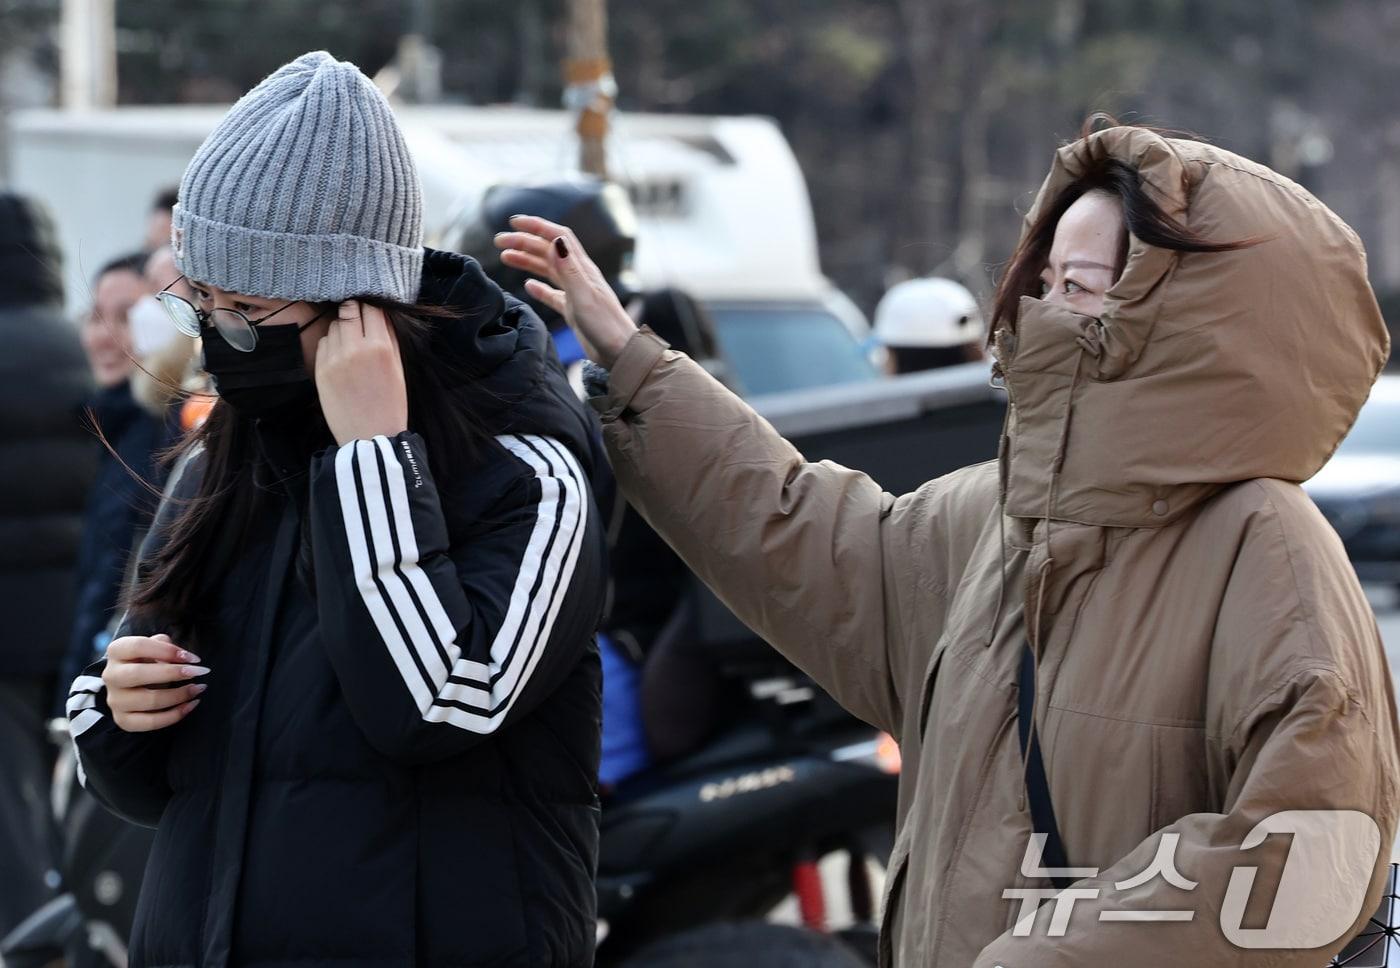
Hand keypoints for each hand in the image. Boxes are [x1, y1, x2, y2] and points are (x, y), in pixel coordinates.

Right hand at [102, 634, 208, 732]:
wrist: (132, 684)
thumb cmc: (148, 660)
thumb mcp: (155, 647)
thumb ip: (165, 645)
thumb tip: (181, 656)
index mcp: (117, 651)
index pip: (138, 646)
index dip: (167, 651)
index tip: (193, 657)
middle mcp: (111, 675)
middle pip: (138, 674)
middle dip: (173, 673)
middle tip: (199, 672)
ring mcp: (115, 700)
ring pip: (148, 700)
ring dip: (179, 695)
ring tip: (198, 688)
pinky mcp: (123, 720)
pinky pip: (150, 722)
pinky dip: (174, 715)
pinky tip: (190, 705)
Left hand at [315, 300, 408, 445]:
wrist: (371, 435)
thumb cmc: (390, 403)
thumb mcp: (398, 368)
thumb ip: (390, 338)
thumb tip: (381, 313)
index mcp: (381, 347)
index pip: (372, 308)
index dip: (371, 307)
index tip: (370, 310)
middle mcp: (356, 348)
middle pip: (350, 310)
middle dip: (354, 312)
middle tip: (358, 320)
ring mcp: (335, 358)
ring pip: (335, 325)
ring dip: (343, 328)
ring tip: (351, 344)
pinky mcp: (321, 369)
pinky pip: (324, 342)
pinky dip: (331, 344)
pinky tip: (341, 357)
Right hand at [494, 215, 638, 368]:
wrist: (621, 353)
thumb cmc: (606, 326)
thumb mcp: (584, 296)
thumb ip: (569, 270)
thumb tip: (555, 241)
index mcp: (582, 269)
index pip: (558, 237)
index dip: (536, 226)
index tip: (514, 222)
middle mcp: (579, 276)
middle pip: (548, 252)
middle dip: (524, 242)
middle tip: (499, 242)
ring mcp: (576, 293)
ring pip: (548, 270)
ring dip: (527, 261)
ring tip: (505, 257)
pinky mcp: (574, 310)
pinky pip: (553, 294)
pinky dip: (540, 287)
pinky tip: (528, 286)